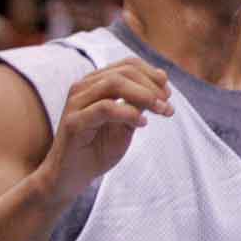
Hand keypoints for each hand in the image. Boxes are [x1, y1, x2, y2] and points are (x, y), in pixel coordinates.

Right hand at [37, 59, 173, 201]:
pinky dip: (129, 113)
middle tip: (167, 105)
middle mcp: (83, 88)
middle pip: (124, 72)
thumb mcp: (127, 121)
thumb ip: (140, 101)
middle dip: (152, 86)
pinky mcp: (73, 122)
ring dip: (144, 96)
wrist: (72, 175)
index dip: (152, 75)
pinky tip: (142, 124)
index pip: (127, 65)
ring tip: (160, 111)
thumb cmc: (98, 148)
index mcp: (95, 84)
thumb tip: (163, 78)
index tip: (168, 93)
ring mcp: (76, 103)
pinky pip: (105, 108)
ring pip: (113, 84)